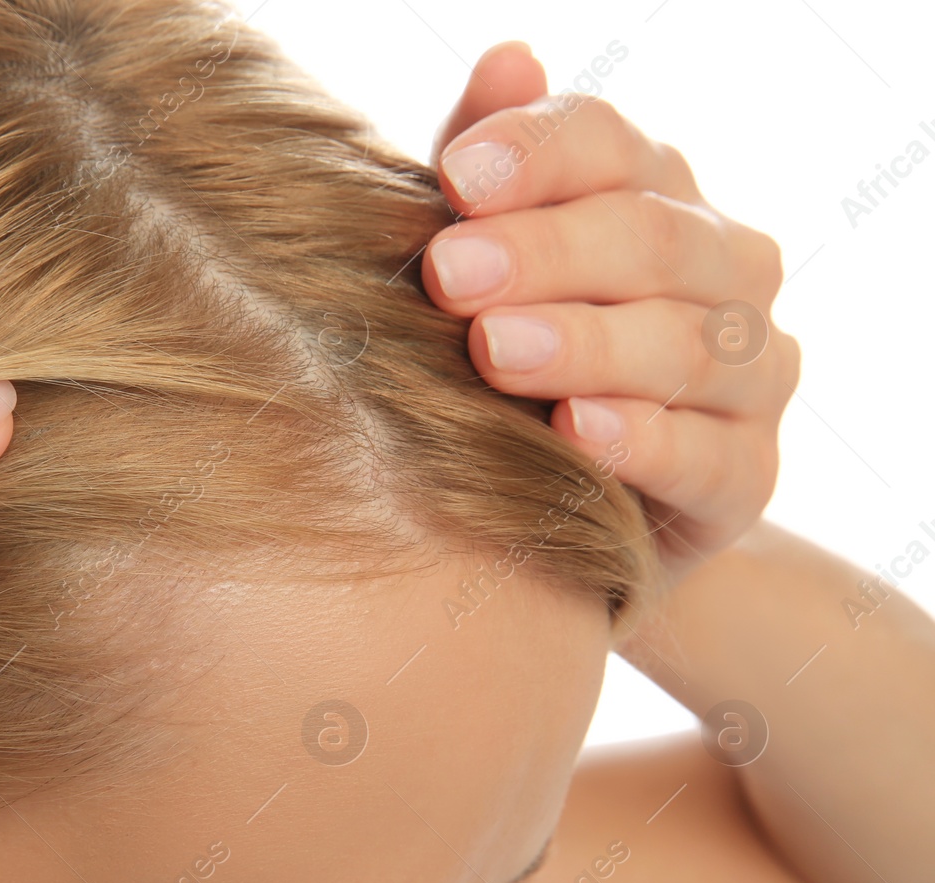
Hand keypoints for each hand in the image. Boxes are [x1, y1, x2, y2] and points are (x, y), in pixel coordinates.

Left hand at [424, 44, 798, 585]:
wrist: (555, 509)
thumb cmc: (506, 362)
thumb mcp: (479, 264)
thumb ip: (487, 170)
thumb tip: (508, 57)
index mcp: (654, 196)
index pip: (606, 145)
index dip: (534, 154)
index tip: (452, 178)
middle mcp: (723, 269)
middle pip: (648, 237)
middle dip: (544, 253)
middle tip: (449, 276)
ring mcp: (749, 373)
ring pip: (686, 343)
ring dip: (587, 343)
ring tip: (496, 350)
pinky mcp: (747, 475)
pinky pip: (708, 454)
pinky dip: (645, 440)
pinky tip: (580, 431)